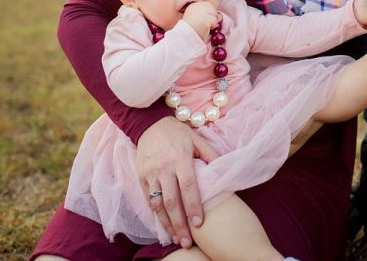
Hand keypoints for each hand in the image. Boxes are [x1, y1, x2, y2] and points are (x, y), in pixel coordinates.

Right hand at [136, 116, 220, 247]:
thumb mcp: (197, 139)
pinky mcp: (141, 177)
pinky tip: (164, 226)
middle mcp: (164, 167)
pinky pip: (149, 199)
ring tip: (176, 239)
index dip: (193, 206)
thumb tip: (225, 171)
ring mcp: (150, 173)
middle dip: (180, 224)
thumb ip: (211, 155)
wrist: (149, 124)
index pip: (188, 187)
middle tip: (188, 242)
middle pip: (172, 201)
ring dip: (167, 224)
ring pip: (158, 204)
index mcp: (180, 158)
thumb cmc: (178, 133)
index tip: (199, 224)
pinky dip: (156, 215)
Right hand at [182, 1, 220, 38]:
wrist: (186, 36)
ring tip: (203, 26)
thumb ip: (208, 14)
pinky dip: (212, 26)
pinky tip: (205, 28)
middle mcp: (198, 5)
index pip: (208, 5)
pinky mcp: (206, 18)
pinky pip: (215, 21)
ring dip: (212, 22)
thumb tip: (220, 16)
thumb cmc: (192, 29)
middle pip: (213, 9)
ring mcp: (202, 11)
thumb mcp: (198, 18)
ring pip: (215, 15)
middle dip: (211, 17)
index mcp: (194, 5)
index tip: (203, 20)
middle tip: (204, 24)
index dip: (208, 13)